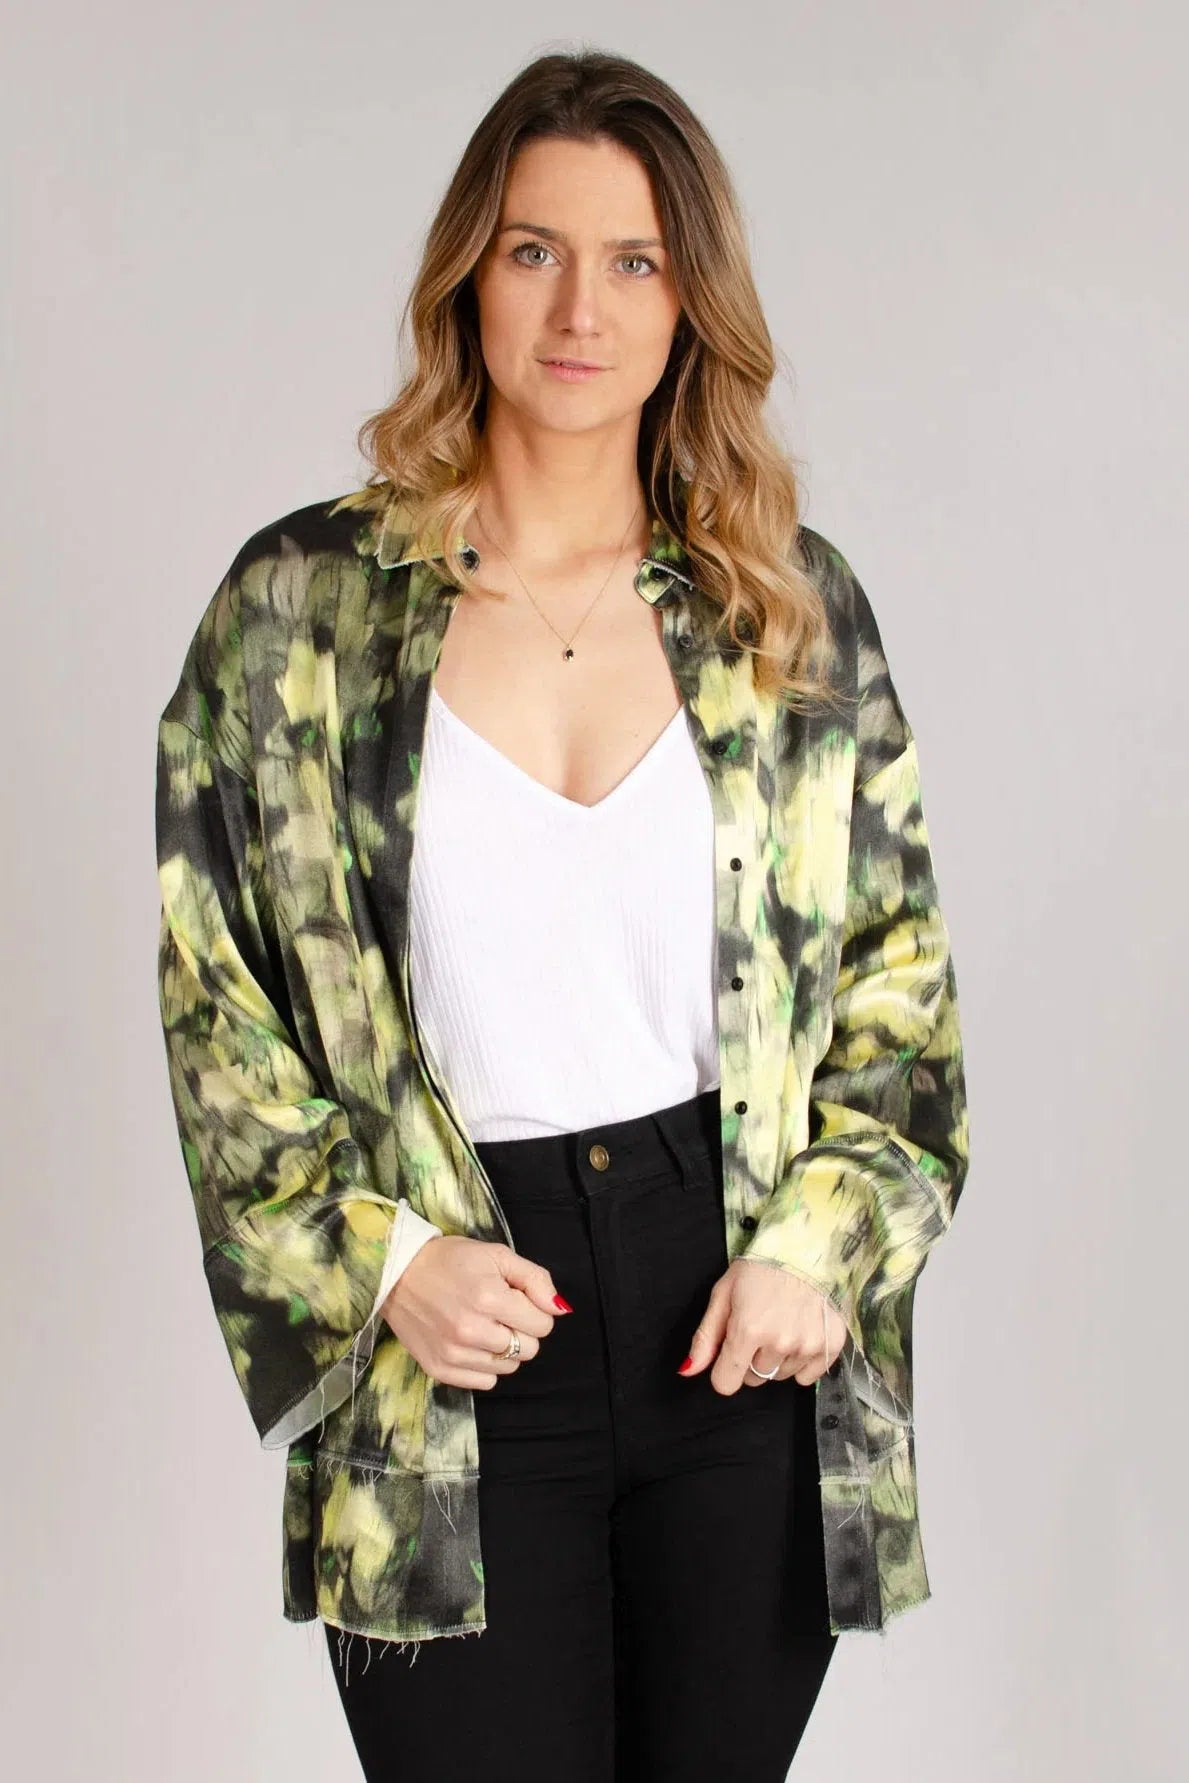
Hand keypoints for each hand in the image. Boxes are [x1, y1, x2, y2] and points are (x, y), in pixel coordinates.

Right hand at [379, 1237, 570, 1388]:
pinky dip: (484, 1365)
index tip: (515, 1299)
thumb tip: (560, 1309)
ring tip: (483, 1325)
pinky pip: (484, 1382)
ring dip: (504, 1349)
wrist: (397, 1272)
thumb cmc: (450, 1260)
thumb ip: (535, 1280)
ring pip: (509, 1368)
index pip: (542, 1325)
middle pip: (529, 1349)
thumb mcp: (497, 1255)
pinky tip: (471, 1343)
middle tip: (499, 1312)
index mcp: (490, 1299)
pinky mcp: (440, 1369)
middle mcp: (472, 1331)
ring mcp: (454, 1354)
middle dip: (522, 1330)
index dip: (534, 1310)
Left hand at [677, 1259, 847, 1394]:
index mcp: (747, 1329)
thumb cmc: (761, 1267)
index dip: (724, 1369)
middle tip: (758, 1326)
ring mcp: (807, 1345)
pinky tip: (799, 1334)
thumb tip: (689, 1370)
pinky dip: (801, 1362)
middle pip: (754, 1379)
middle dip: (750, 1359)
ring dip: (776, 1359)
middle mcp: (779, 1342)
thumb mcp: (724, 1293)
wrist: (807, 1248)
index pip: (726, 1383)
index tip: (730, 1353)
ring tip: (781, 1324)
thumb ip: (706, 1336)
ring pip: (779, 1376)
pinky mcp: (830, 1345)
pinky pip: (807, 1377)